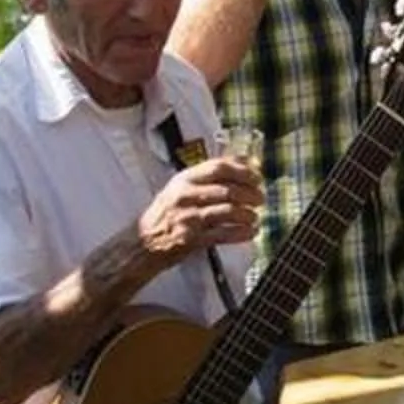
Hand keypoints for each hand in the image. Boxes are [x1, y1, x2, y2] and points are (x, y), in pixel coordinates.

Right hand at [138, 158, 263, 263]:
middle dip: (250, 195)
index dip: (243, 171)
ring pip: (228, 212)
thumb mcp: (181, 187)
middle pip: (228, 190)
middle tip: (260, 199)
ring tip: (255, 217)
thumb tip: (243, 161)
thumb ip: (208, 176)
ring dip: (248, 215)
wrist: (143, 242)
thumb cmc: (167, 213)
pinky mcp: (191, 239)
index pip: (219, 167)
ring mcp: (188, 217)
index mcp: (184, 179)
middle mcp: (185, 195)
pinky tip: (250, 232)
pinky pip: (224, 234)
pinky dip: (242, 233)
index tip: (257, 178)